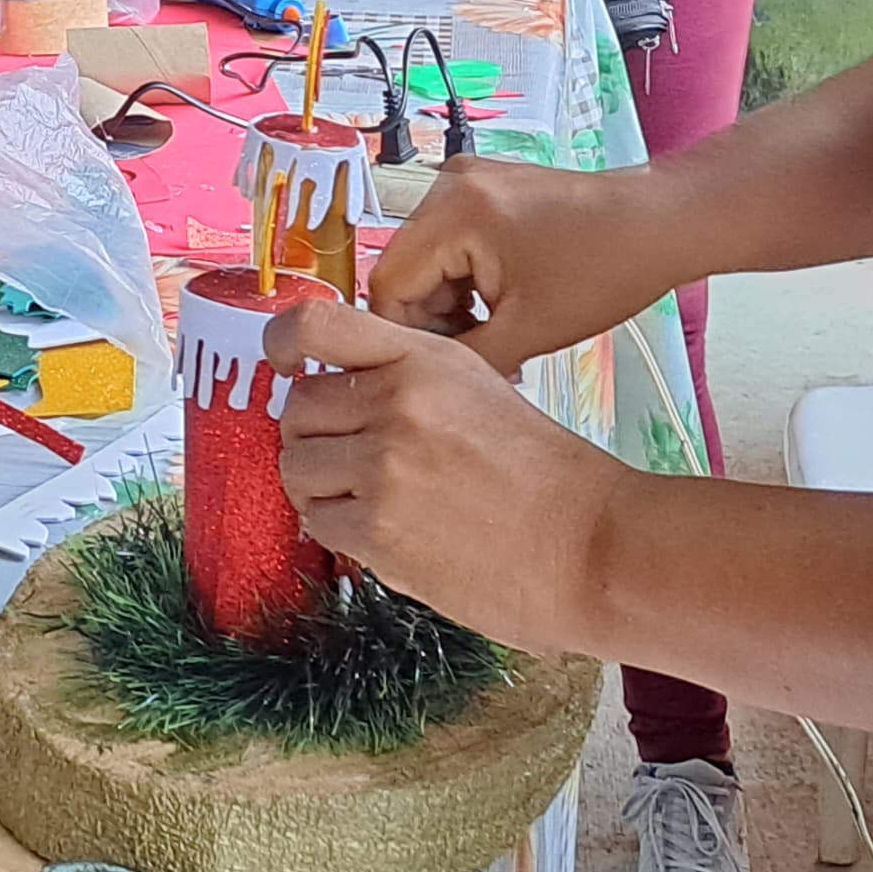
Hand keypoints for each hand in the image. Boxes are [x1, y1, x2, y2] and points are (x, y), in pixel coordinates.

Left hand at [276, 300, 616, 656]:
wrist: (591, 546)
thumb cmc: (546, 474)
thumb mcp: (479, 388)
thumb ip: (407, 378)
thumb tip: (341, 388)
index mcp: (423, 359)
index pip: (316, 325)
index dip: (281, 341)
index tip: (281, 362)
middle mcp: (396, 403)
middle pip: (297, 407)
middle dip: (313, 435)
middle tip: (349, 459)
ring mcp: (384, 468)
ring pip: (296, 468)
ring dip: (319, 487)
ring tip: (368, 500)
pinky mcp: (379, 532)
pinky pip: (318, 522)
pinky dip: (340, 530)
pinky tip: (383, 533)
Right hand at [362, 155, 666, 373]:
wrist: (658, 224)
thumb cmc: (607, 269)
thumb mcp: (528, 331)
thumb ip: (463, 357)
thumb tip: (420, 377)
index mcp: (453, 212)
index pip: (386, 283)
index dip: (404, 335)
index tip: (433, 368)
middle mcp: (449, 185)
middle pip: (405, 269)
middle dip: (433, 320)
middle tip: (475, 358)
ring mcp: (468, 182)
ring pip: (428, 260)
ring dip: (451, 303)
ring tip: (496, 336)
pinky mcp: (486, 189)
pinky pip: (452, 243)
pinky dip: (467, 280)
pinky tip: (501, 307)